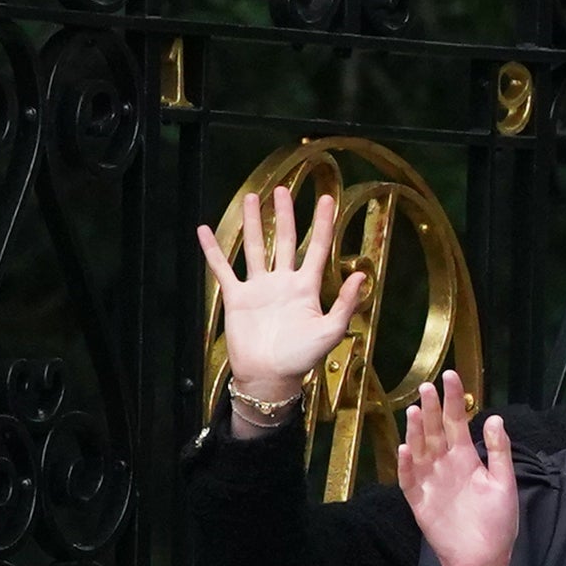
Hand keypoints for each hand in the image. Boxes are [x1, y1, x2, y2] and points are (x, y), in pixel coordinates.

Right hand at [196, 184, 367, 415]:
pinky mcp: (236, 297)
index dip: (323, 224)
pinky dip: (213, 250)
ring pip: (255, 247)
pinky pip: (222, 268)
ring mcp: (259, 288)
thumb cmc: (302, 358)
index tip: (327, 200)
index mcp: (307, 288)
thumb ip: (345, 304)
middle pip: (285, 240)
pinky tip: (204, 231)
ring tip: (252, 198)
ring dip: (253, 223)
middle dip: (285, 214)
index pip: (317, 248)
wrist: (269, 376)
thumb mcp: (330, 332)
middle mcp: (283, 283)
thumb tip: (361, 276)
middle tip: (283, 189)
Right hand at [394, 371, 515, 565]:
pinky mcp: (419, 500)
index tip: (451, 376)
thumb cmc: (498, 522)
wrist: (483, 557)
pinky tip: (405, 449)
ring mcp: (430, 481)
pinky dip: (406, 466)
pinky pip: (409, 480)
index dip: (453, 400)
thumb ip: (499, 452)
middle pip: (434, 431)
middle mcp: (446, 465)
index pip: (457, 422)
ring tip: (412, 411)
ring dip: (415, 431)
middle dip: (430, 409)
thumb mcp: (504, 484)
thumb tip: (495, 417)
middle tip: (427, 386)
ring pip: (419, 450)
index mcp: (467, 459)